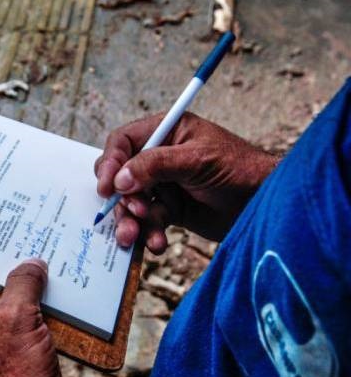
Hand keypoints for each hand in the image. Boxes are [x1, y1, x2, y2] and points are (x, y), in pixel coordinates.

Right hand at [95, 112, 278, 252]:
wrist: (268, 203)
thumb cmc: (240, 169)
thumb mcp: (197, 160)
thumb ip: (156, 165)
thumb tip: (120, 178)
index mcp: (164, 132)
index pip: (123, 143)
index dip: (110, 163)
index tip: (107, 188)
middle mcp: (159, 157)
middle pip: (121, 176)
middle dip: (121, 200)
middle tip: (130, 215)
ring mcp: (163, 185)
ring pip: (131, 203)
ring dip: (131, 222)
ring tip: (135, 238)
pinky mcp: (170, 210)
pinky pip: (148, 221)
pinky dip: (149, 233)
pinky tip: (157, 243)